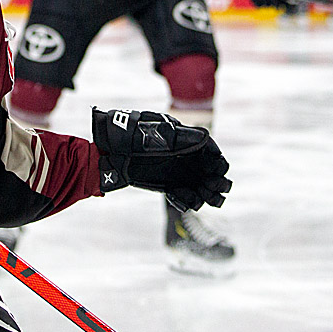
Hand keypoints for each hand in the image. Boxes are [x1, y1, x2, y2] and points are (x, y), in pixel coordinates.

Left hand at [91, 108, 231, 210]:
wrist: (114, 151)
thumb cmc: (136, 134)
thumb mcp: (159, 130)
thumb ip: (181, 136)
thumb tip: (204, 138)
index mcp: (190, 143)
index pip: (213, 154)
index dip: (218, 164)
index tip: (217, 170)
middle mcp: (189, 160)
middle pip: (213, 175)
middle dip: (217, 183)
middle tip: (212, 188)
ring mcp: (181, 175)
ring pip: (204, 189)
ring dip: (208, 195)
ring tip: (203, 198)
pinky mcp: (171, 187)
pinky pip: (187, 199)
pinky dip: (188, 201)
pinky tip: (179, 197)